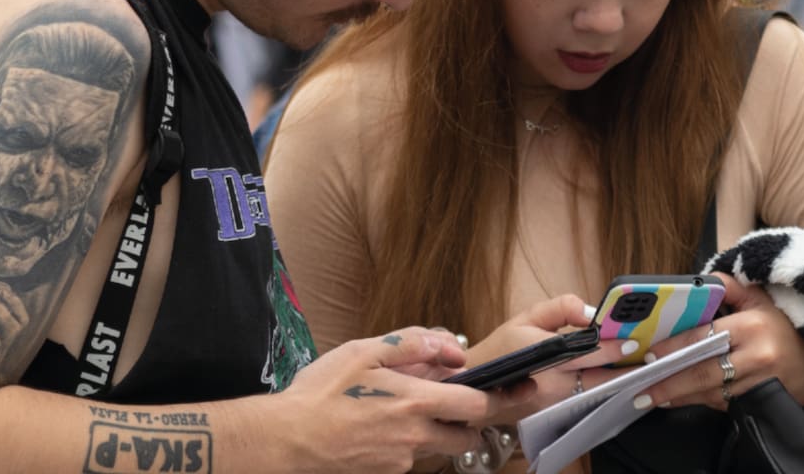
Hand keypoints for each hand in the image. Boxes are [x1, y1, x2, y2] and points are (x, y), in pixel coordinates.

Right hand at [276, 327, 520, 472]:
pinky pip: (409, 456)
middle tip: (456, 399)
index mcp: (415, 403)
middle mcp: (416, 437)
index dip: (499, 396)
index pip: (477, 405)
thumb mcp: (363, 351)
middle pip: (467, 434)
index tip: (516, 387)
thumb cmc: (321, 393)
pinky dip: (406, 440)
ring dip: (435, 428)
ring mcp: (402, 460)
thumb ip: (410, 343)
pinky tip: (379, 424)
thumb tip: (450, 346)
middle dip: (470, 418)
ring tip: (404, 407)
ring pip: (437, 446)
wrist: (287, 440)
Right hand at [467, 295, 634, 422]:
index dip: (612, 348)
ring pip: (598, 394)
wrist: (479, 386)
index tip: (634, 343)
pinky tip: (616, 381)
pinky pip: (588, 402)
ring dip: (618, 382)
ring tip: (639, 368)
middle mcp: (553, 382)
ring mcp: (556, 403)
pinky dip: (604, 392)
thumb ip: (560, 308)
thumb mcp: (526, 316)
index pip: (586, 352)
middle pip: (600, 379)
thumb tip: (589, 312)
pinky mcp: (558, 414)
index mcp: (544, 354)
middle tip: (648, 359)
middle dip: (626, 370)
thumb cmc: (503, 348)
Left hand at [631, 273, 803, 411]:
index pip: (704, 337)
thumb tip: (699, 282)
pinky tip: (681, 400)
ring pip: (712, 394)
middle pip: (704, 373)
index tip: (650, 355)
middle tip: (641, 389)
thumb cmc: (786, 328)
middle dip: (669, 383)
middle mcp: (757, 358)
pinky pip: (725, 405)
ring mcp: (761, 385)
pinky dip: (702, 402)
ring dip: (681, 397)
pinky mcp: (764, 404)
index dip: (674, 348)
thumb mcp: (761, 298)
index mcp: (753, 327)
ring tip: (652, 397)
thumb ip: (729, 287)